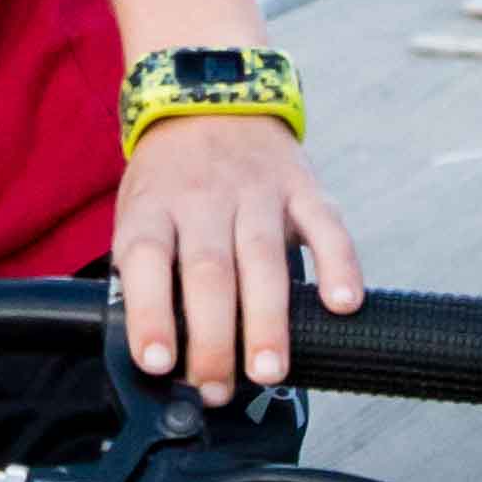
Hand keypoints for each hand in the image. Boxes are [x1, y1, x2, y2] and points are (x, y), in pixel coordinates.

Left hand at [114, 111, 363, 401]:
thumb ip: (146, 275)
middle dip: (215, 338)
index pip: (147, 262)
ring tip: (268, 371)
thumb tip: (156, 358)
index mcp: (155, 209)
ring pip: (263, 257)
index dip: (150, 314)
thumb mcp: (139, 214)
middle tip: (219, 388)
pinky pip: (325, 224)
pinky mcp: (301, 185)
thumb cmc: (170, 180)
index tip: (159, 362)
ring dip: (268, 320)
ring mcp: (255, 190)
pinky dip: (339, 265)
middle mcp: (203, 198)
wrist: (208, 94)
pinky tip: (342, 304)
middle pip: (209, 271)